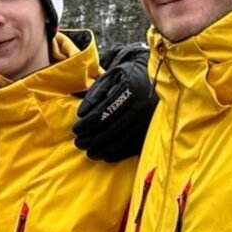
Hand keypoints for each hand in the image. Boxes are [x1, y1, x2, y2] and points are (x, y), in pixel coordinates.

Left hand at [73, 43, 155, 162]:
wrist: (156, 77)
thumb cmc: (127, 76)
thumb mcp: (110, 76)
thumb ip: (95, 93)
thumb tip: (81, 113)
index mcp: (129, 89)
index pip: (102, 112)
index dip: (87, 124)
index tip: (75, 130)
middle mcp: (141, 105)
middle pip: (111, 129)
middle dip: (92, 139)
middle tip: (79, 143)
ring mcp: (149, 119)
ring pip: (122, 141)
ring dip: (103, 149)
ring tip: (89, 152)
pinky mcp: (152, 129)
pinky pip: (133, 147)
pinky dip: (118, 154)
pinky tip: (105, 156)